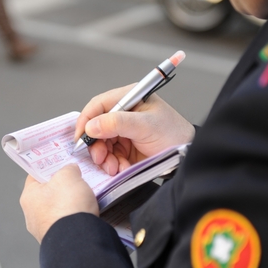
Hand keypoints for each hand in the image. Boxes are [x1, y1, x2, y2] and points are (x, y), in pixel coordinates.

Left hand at [20, 164, 98, 242]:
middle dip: (62, 187)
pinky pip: (68, 222)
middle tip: (75, 181)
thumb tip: (71, 170)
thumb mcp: (68, 176)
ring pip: (59, 209)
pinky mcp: (59, 238)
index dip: (48, 168)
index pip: (35, 176)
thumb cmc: (67, 209)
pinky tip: (85, 213)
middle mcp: (33, 215)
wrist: (78, 239)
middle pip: (48, 193)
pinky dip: (76, 217)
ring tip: (83, 198)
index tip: (58, 165)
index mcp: (28, 197)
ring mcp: (46, 229)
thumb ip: (68, 169)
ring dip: (71, 203)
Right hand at [74, 84, 194, 175]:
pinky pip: (110, 156)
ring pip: (101, 144)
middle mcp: (124, 113)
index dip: (86, 120)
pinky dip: (112, 165)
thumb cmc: (173, 134)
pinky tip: (121, 169)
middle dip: (96, 145)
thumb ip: (117, 123)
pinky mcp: (126, 148)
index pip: (99, 105)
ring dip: (104, 158)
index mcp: (129, 98)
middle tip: (99, 158)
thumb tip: (91, 126)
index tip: (81, 138)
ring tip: (113, 167)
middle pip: (97, 127)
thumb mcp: (145, 126)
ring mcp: (124, 132)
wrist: (187, 156)